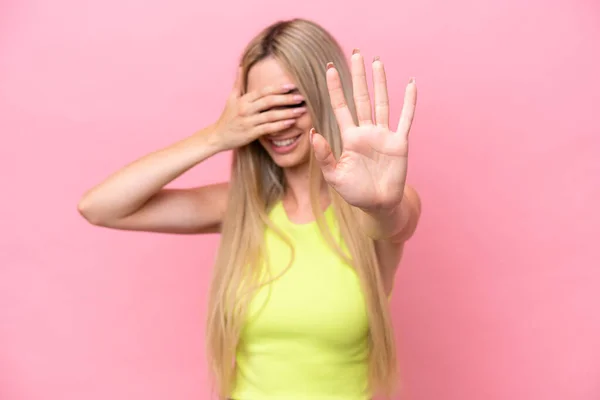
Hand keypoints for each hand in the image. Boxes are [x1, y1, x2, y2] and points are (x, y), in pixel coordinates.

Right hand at [211, 68, 306, 150]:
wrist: (217, 136)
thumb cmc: (227, 117)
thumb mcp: (231, 98)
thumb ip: (239, 83)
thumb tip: (241, 66)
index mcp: (243, 99)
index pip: (263, 91)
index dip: (278, 88)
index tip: (292, 86)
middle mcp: (246, 109)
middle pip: (269, 101)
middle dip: (286, 99)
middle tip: (301, 97)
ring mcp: (248, 121)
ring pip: (271, 115)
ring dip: (287, 113)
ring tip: (301, 111)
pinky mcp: (250, 134)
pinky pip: (268, 129)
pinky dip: (280, 125)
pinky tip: (291, 123)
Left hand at [311, 51, 416, 211]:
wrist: (378, 205)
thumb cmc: (355, 192)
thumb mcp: (334, 176)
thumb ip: (324, 155)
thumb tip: (312, 133)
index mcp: (349, 138)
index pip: (341, 107)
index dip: (335, 88)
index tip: (330, 68)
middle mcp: (366, 131)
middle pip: (362, 98)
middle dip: (358, 76)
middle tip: (356, 53)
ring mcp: (383, 135)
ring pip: (382, 103)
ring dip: (380, 83)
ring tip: (377, 62)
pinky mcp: (399, 142)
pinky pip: (405, 118)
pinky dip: (409, 102)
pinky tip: (410, 84)